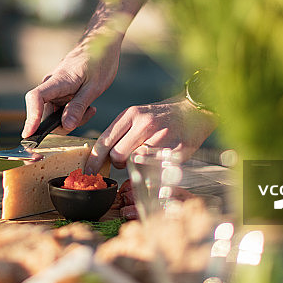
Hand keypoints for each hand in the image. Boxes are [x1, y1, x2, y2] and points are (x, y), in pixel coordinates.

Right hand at [22, 34, 121, 136]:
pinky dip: (73, 113)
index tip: (29, 134)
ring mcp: (54, 89)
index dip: (31, 117)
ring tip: (91, 108)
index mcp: (57, 81)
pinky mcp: (59, 92)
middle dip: (63, 123)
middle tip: (87, 114)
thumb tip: (66, 126)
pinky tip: (88, 106)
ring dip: (71, 118)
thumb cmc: (99, 60)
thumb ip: (79, 106)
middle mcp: (50, 85)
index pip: (35, 98)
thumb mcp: (94, 87)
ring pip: (54, 114)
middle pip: (45, 114)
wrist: (101, 44)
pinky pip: (60, 109)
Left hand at [84, 95, 216, 173]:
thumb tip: (101, 155)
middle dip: (118, 164)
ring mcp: (162, 136)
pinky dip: (153, 172)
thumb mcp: (137, 116)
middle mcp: (145, 124)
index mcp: (131, 114)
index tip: (89, 171)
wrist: (193, 110)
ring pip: (135, 164)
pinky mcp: (177, 150)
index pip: (104, 140)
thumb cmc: (160, 117)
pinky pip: (156, 169)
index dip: (94, 160)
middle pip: (117, 156)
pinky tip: (157, 163)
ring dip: (135, 167)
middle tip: (127, 160)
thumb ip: (120, 132)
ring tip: (143, 159)